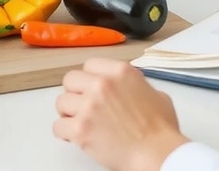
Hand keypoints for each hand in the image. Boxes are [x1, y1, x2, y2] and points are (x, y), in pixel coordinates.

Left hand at [54, 59, 189, 170]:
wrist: (157, 152)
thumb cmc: (160, 129)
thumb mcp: (155, 94)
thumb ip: (135, 85)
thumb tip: (128, 90)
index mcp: (121, 72)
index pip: (89, 65)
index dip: (89, 78)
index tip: (90, 88)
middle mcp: (102, 84)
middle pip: (70, 79)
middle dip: (75, 93)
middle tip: (81, 105)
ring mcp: (89, 105)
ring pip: (61, 102)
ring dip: (68, 113)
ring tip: (79, 122)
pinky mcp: (80, 128)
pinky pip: (58, 126)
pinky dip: (64, 133)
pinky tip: (75, 136)